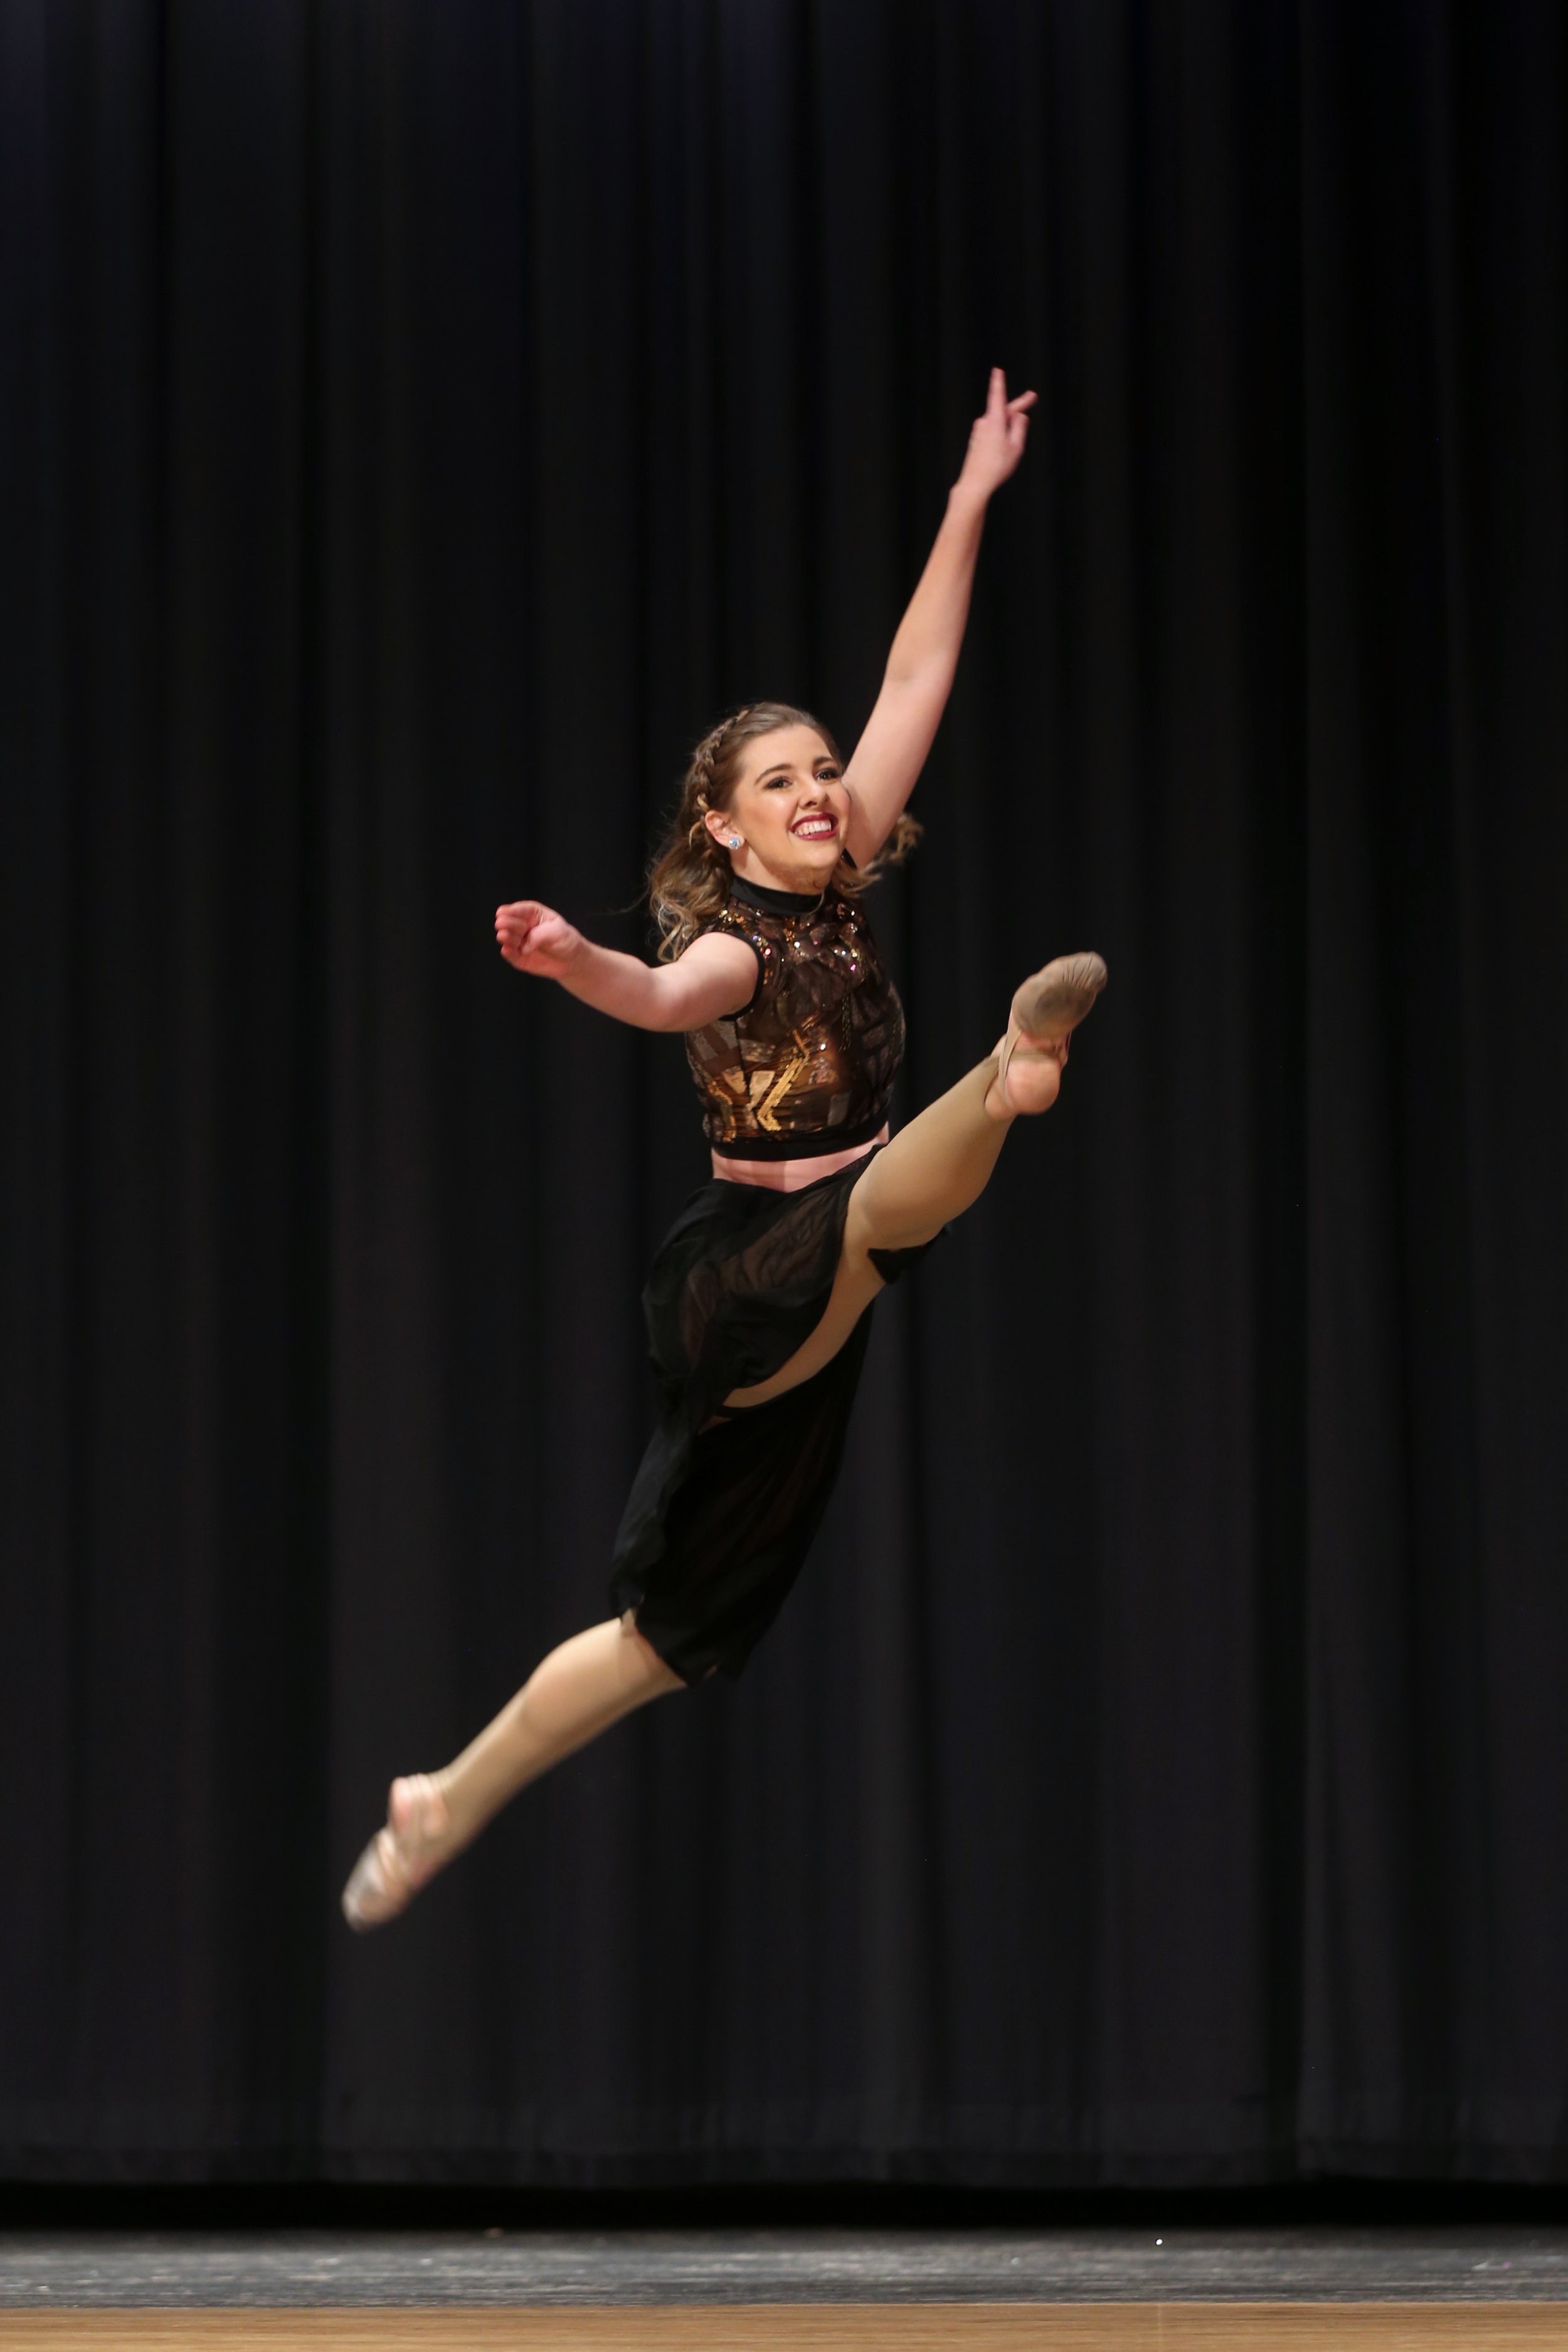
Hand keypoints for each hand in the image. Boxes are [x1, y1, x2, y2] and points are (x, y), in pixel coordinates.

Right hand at [495, 899, 584, 977]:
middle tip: (501, 924)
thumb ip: (540, 935)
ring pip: (507, 938)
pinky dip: (507, 952)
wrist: (571, 960)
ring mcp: (520, 941)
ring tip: (503, 935)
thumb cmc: (566, 940)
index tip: (501, 912)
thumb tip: (525, 944)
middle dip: (506, 923)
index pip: (521, 910)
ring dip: (505, 936)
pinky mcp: (519, 956)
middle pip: (511, 922)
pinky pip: (511, 954)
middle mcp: (523, 926)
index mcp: (533, 914)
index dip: (511, 910)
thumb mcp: (558, 932)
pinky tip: (506, 949)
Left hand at [956, 367, 1036, 498]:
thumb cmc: (997, 466)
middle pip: (1004, 411)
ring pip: (999, 424)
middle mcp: (984, 423)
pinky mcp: (976, 440)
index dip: (998, 382)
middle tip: (1032, 397)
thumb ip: (1020, 427)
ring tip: (1011, 451)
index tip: (997, 370)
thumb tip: (1019, 415)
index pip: (997, 396)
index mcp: (994, 421)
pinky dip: (1002, 436)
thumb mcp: (1016, 446)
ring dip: (1009, 428)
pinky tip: (1002, 453)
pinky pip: (993, 433)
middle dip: (1019, 406)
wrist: (975, 482)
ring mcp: (979, 432)